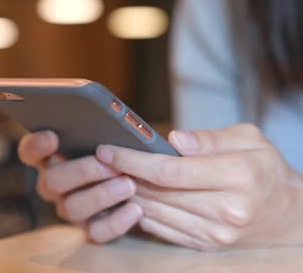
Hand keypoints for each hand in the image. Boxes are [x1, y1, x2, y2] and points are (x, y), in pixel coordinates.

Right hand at [18, 131, 142, 242]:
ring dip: (101, 195)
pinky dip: (117, 222)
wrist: (148, 187)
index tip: (53, 137)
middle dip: (83, 172)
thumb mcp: (117, 136)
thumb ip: (108, 131)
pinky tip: (135, 209)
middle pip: (51, 181)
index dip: (35, 145)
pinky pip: (96, 232)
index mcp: (52, 157)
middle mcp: (55, 184)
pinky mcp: (90, 229)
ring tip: (129, 185)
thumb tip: (112, 138)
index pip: (29, 151)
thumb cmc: (125, 153)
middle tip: (111, 165)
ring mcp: (70, 207)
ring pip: (71, 208)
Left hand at [96, 123, 302, 249]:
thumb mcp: (249, 140)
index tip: (107, 150)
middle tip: (99, 160)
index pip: (170, 170)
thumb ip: (210, 138)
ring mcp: (214, 233)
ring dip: (126, 194)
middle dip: (123, 175)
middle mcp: (226, 210)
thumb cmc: (265, 170)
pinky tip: (129, 196)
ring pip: (155, 212)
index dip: (133, 160)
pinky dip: (139, 212)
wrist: (288, 215)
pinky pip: (161, 229)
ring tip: (109, 175)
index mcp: (238, 177)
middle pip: (157, 193)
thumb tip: (173, 139)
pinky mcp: (204, 245)